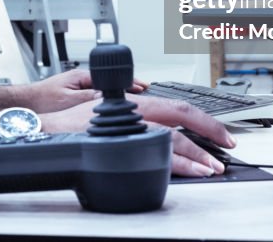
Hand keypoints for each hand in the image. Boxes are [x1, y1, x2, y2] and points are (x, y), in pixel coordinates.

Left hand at [16, 69, 149, 112]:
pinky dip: (107, 102)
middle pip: (112, 84)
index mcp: (84, 77)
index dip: (131, 83)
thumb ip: (92, 98)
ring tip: (133, 101)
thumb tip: (111, 97)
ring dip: (118, 96)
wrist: (24, 105)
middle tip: (144, 95)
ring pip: (105, 92)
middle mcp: (83, 80)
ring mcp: (79, 88)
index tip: (144, 88)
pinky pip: (97, 98)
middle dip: (128, 89)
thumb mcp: (70, 100)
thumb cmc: (42, 100)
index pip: (114, 78)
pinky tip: (111, 109)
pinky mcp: (75, 97)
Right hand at [39, 95, 234, 176]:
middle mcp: (134, 110)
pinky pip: (154, 155)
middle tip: (226, 148)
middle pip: (181, 117)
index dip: (203, 119)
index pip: (178, 105)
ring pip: (171, 138)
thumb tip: (150, 114)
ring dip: (196, 155)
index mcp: (134, 100)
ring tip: (211, 167)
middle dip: (209, 133)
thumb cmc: (70, 121)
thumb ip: (128, 107)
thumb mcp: (106, 105)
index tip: (220, 132)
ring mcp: (128, 128)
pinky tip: (189, 172)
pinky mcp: (120, 145)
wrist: (45, 129)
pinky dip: (176, 165)